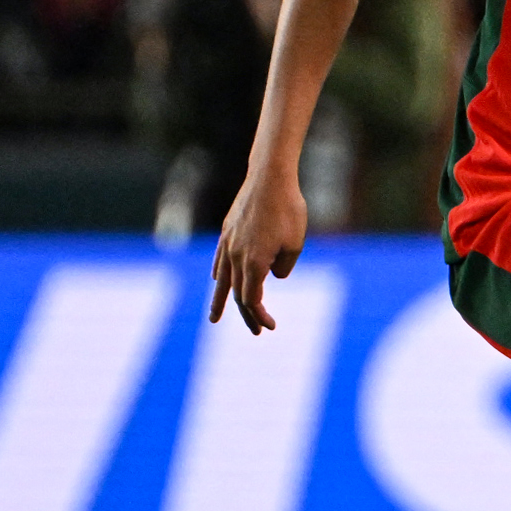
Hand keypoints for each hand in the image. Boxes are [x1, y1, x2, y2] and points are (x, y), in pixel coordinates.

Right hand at [209, 169, 307, 333]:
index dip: (259, 314)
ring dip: (219, 301)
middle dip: (247, 315)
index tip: (270, 326)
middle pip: (237, 294)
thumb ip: (284, 266)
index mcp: (254, 263)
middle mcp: (236, 257)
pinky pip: (220, 260)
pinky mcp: (226, 232)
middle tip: (256, 331)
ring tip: (214, 318)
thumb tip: (272, 276)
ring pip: (222, 280)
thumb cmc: (288, 209)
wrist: (269, 178)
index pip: (252, 299)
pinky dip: (220, 274)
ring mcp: (228, 244)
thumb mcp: (295, 243)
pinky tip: (219, 280)